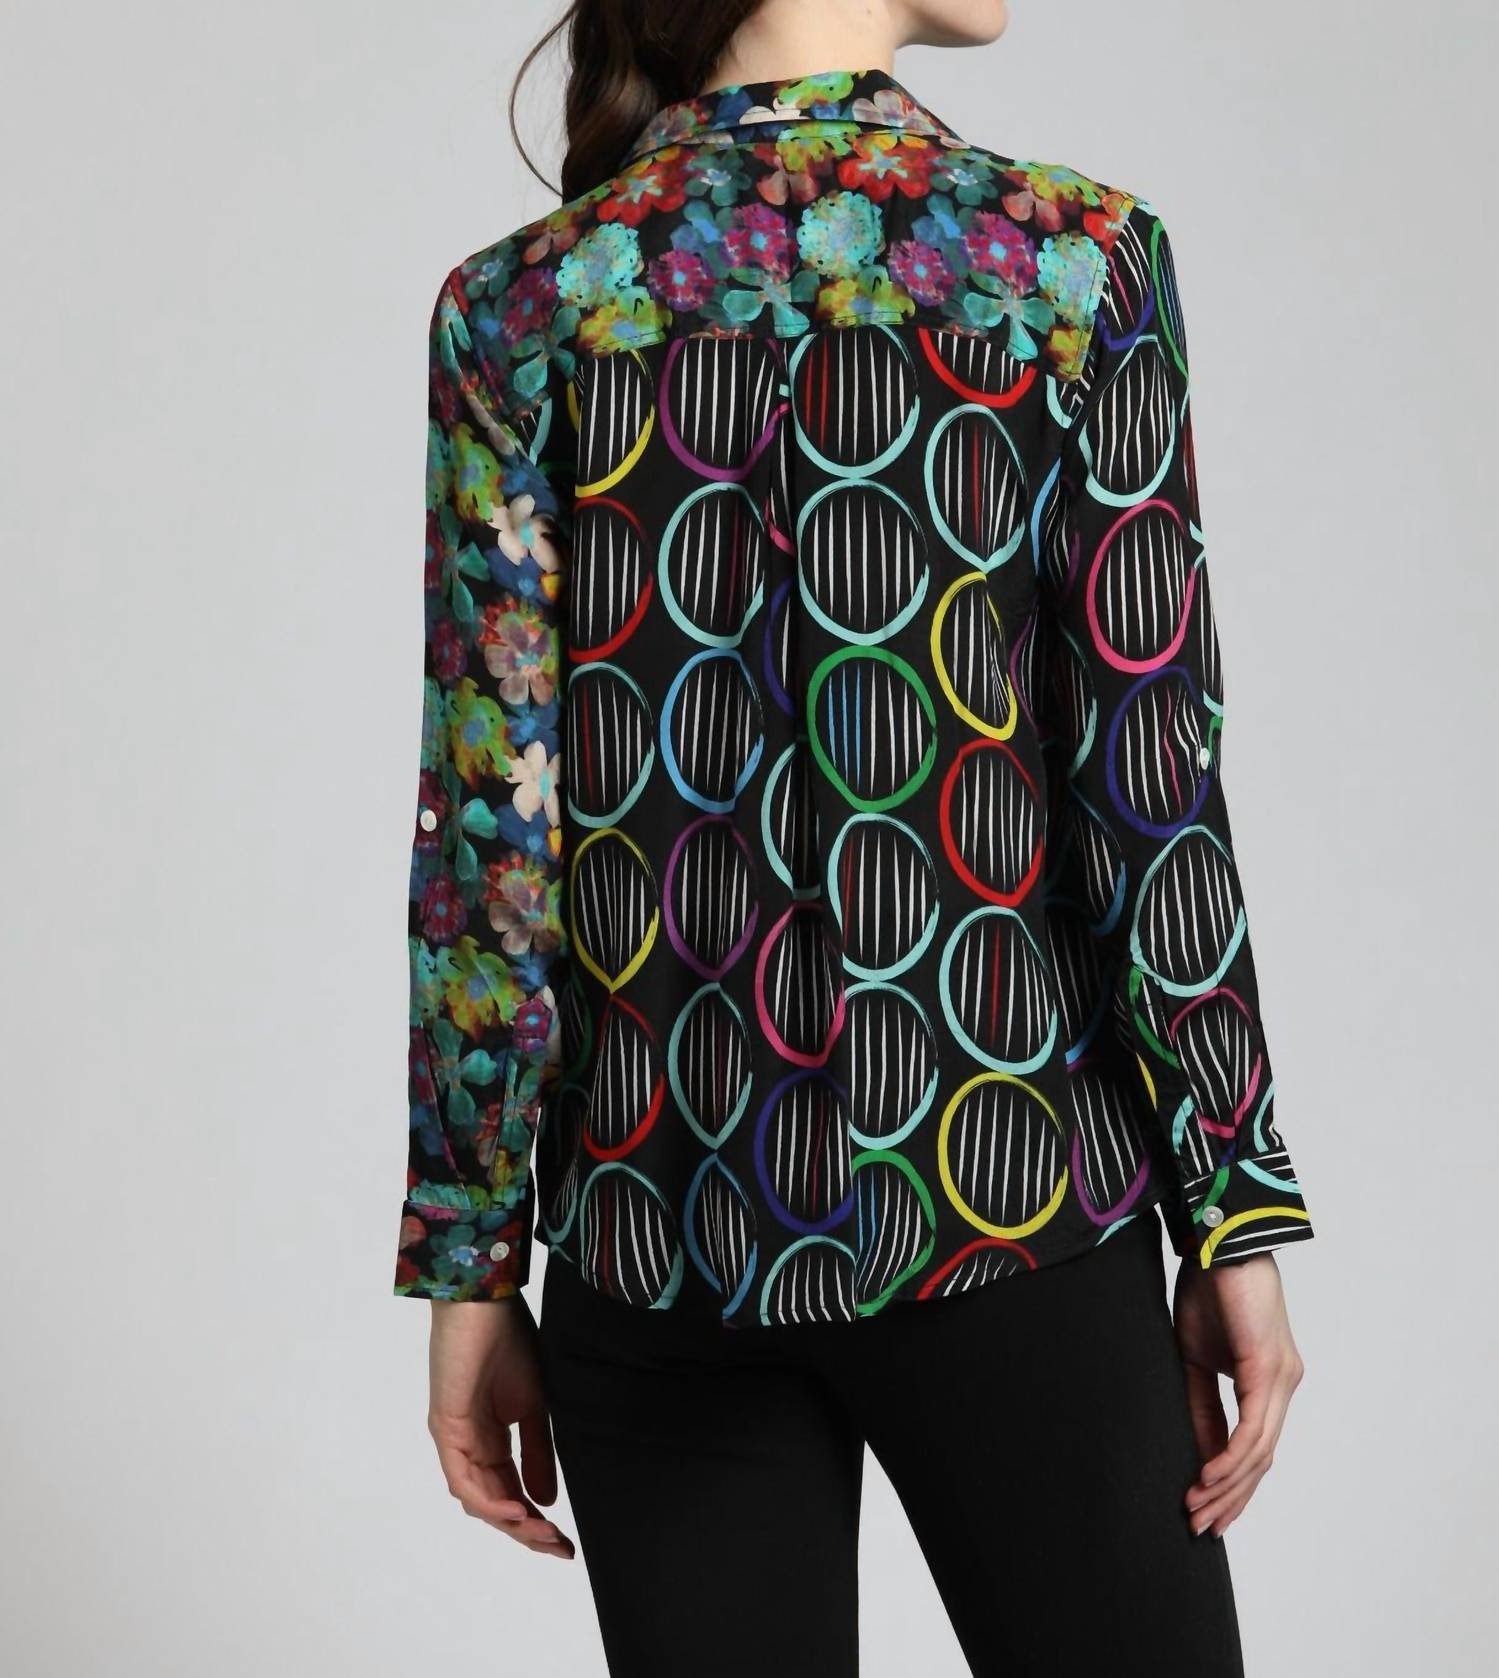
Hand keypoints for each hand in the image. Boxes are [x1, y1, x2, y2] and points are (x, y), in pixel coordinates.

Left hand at [427, 1295, 574, 1558]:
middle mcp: (469, 1446)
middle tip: (559, 1548)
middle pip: (496, 1505)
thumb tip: (545, 1500)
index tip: (566, 1543)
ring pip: (479, 1500)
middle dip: (528, 1532)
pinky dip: (491, 1501)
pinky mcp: (446, 1428)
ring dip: (512, 1523)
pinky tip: (519, 1510)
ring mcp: (455, 1439)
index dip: (537, 1521)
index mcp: (490, 1439)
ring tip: (544, 1535)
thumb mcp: (535, 1403)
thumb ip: (537, 1452)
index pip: (513, 1492)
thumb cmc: (508, 1338)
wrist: (486, 1298)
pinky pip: (464, 1479)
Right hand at [1172, 1252, 1304, 1538]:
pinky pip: (1253, 1428)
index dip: (1231, 1484)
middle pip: (1262, 1459)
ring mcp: (1282, 1378)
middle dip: (1231, 1499)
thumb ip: (1201, 1404)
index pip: (1254, 1447)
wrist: (1217, 1241)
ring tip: (1197, 1509)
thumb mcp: (1193, 1357)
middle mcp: (1283, 1384)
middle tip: (1202, 1528)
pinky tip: (1208, 1477)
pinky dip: (1231, 1458)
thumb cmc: (1206, 1289)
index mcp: (1267, 1381)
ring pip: (1260, 1451)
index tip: (1204, 1512)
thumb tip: (1200, 1453)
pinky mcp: (1269, 1368)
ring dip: (1227, 1486)